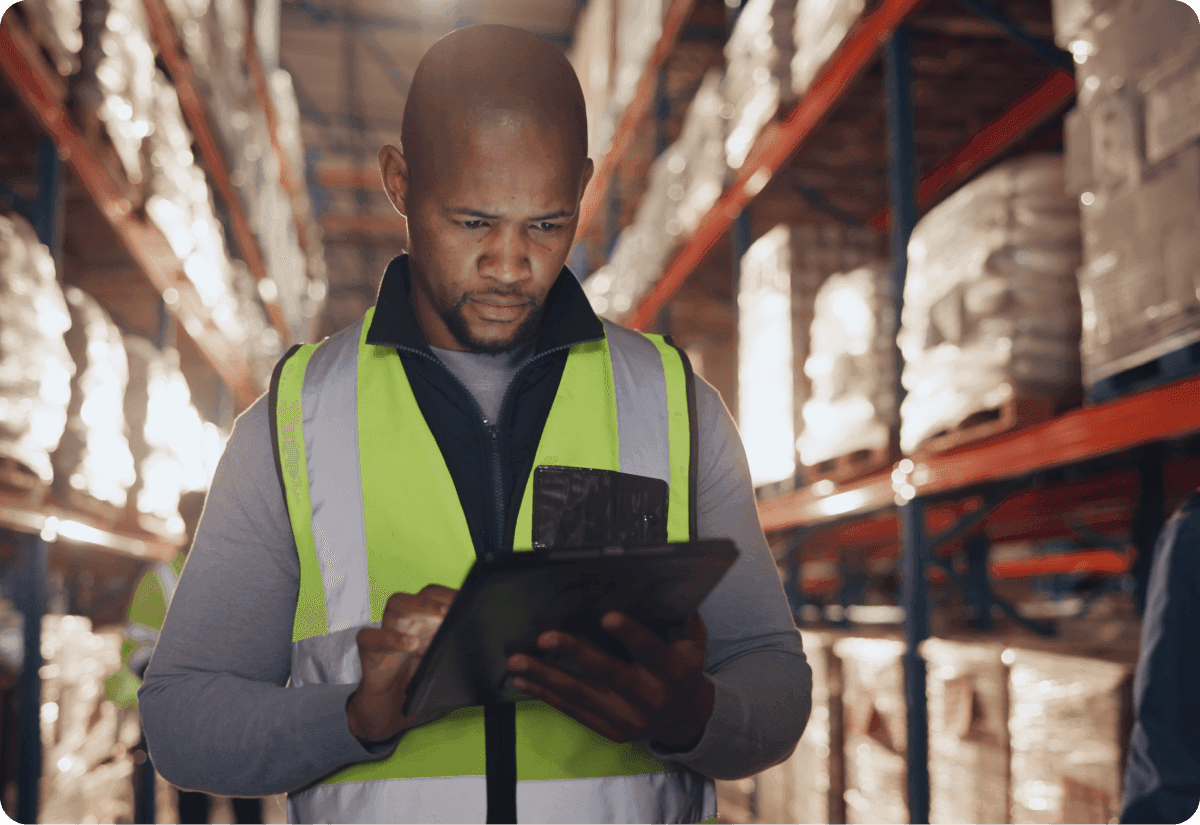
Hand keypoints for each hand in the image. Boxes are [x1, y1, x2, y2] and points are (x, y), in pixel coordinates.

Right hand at [346, 584, 456, 743]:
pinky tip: (408, 644)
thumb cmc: (414, 690)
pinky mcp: (369, 653)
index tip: (472, 600)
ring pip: (396, 605)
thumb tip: (490, 651)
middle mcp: (408, 624)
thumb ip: (458, 657)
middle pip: (420, 595)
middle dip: (439, 597)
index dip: (453, 596)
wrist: (386, 716)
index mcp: (427, 625)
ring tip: (438, 617)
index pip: (439, 598)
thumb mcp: (441, 672)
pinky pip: (371, 636)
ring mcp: (387, 635)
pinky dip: (389, 637)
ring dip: (419, 607)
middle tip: (454, 609)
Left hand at [505, 611, 713, 751]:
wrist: (686, 720)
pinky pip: (573, 711)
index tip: (606, 616)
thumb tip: (667, 586)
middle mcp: (650, 697)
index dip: (630, 634)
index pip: (650, 650)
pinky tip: (523, 680)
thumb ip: (683, 618)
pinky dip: (546, 695)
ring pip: (581, 695)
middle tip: (545, 637)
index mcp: (674, 672)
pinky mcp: (610, 731)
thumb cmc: (685, 670)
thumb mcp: (694, 644)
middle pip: (607, 673)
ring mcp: (628, 718)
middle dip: (574, 652)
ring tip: (517, 661)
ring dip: (546, 677)